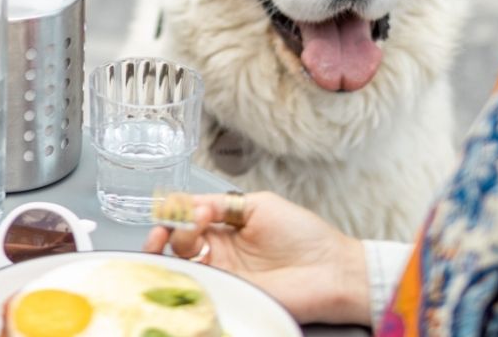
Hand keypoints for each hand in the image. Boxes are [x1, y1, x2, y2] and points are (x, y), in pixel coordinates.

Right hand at [143, 192, 370, 325]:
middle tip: (173, 222)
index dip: (179, 209)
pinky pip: (196, 284)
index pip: (189, 217)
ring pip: (179, 262)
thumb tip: (192, 203)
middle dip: (168, 227)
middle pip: (177, 239)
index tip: (181, 204)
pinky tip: (186, 257)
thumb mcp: (261, 205)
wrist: (331, 271)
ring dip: (166, 246)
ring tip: (170, 235)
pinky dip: (180, 271)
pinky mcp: (228, 294)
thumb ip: (224, 204)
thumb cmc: (306, 237)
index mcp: (227, 228)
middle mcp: (220, 252)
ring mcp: (223, 274)